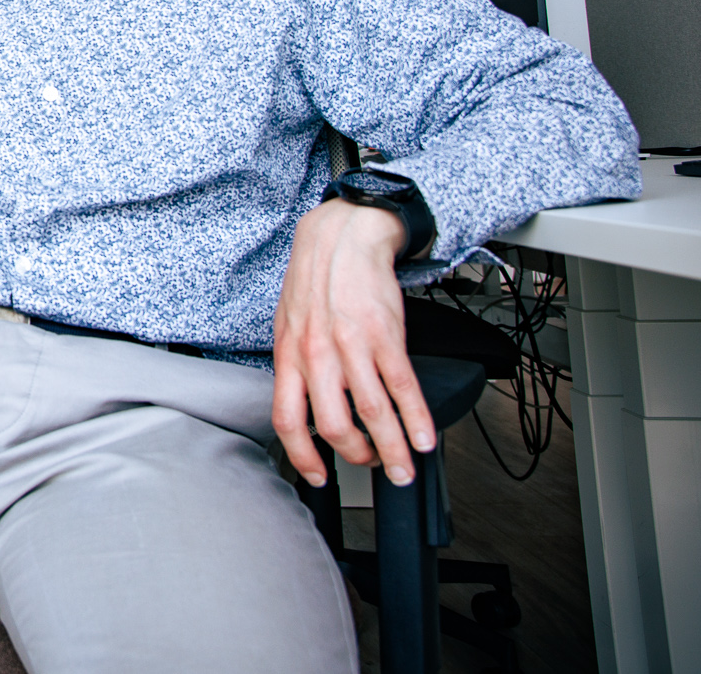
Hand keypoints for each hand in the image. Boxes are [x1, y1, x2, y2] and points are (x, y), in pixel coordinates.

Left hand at [272, 199, 434, 488]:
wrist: (341, 237)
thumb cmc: (314, 281)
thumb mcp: (289, 325)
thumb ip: (296, 365)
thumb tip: (306, 405)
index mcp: (289, 356)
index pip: (288, 419)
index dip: (302, 455)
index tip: (318, 475)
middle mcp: (317, 356)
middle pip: (334, 425)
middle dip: (356, 457)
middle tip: (372, 467)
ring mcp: (352, 347)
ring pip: (373, 413)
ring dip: (392, 450)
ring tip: (403, 468)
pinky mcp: (385, 336)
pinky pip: (403, 388)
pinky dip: (416, 420)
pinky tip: (424, 437)